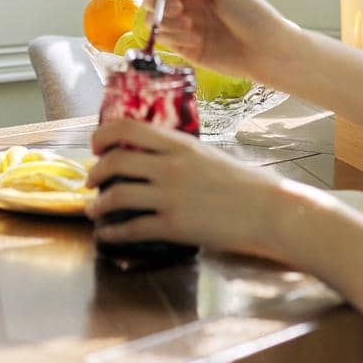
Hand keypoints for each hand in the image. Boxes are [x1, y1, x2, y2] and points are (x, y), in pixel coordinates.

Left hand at [85, 118, 301, 259]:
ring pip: (117, 194)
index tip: (96, 146)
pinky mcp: (175, 226)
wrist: (271, 211)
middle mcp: (170, 166)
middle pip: (115, 161)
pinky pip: (132, 227)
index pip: (127, 128)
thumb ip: (181, 154)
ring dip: (98, 204)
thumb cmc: (247, 184)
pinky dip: (113, 231)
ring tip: (94, 209)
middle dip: (95, 172)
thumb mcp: (209, 155)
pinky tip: (108, 234)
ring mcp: (171, 197)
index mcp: (180, 144)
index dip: (103, 136)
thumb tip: (155, 157)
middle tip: (91, 180)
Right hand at [142, 0, 307, 86]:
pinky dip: (175, 37)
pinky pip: (165, 40)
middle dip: (159, 1)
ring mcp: (186, 27)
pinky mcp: (186, 49)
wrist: (268, 51)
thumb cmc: (253, 14)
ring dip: (167, 21)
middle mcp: (189, 4)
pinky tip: (196, 40)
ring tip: (190, 25)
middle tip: (178, 8)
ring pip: (155, 20)